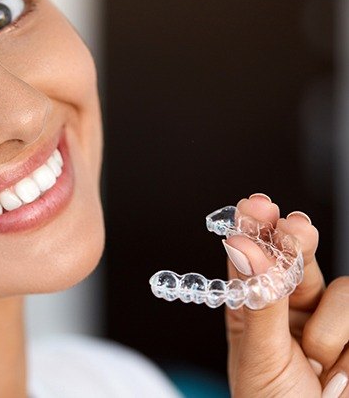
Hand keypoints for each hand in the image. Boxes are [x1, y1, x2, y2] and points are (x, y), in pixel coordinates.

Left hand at [224, 194, 348, 397]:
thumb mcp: (260, 355)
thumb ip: (259, 302)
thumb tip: (243, 247)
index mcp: (254, 307)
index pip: (252, 256)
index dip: (255, 227)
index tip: (256, 206)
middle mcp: (292, 307)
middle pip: (299, 256)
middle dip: (298, 240)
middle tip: (294, 227)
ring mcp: (332, 321)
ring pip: (344, 289)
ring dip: (329, 332)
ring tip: (316, 366)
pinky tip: (339, 376)